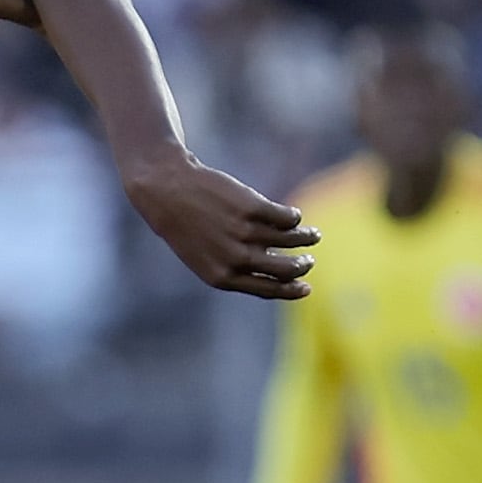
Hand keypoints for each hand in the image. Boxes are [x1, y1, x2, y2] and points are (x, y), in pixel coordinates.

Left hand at [124, 153, 316, 299]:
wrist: (168, 191)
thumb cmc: (187, 226)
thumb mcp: (205, 257)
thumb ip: (235, 268)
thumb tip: (275, 269)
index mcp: (223, 278)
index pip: (269, 290)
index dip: (292, 291)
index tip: (307, 287)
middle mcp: (236, 259)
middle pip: (285, 269)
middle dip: (302, 266)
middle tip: (309, 260)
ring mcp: (245, 233)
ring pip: (291, 240)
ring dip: (307, 238)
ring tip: (313, 235)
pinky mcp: (253, 208)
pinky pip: (286, 218)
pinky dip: (294, 218)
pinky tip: (294, 216)